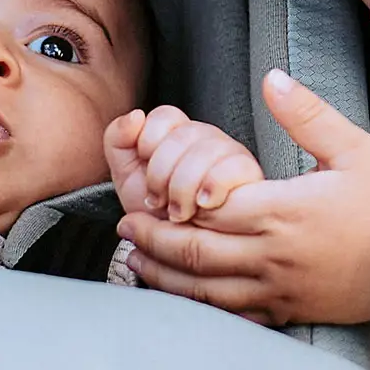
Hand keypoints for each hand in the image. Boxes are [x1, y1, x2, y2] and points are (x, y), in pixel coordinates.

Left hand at [105, 105, 266, 224]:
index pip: (165, 116)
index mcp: (179, 135)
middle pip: (183, 135)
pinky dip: (212, 188)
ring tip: (179, 212)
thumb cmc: (157, 217)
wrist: (177, 253)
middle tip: (160, 201)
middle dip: (162, 175)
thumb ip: (118, 141)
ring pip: (206, 151)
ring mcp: (232, 155)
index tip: (145, 173)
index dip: (149, 144)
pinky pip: (233, 167)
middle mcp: (208, 140)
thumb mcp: (128, 178)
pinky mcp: (251, 177)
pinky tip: (203, 206)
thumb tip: (134, 117)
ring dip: (184, 188)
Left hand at [116, 70, 369, 324]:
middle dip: (153, 242)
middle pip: (195, 252)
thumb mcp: (352, 147)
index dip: (169, 204)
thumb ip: (306, 114)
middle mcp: (273, 255)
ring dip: (167, 278)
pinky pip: (236, 316)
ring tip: (138, 265)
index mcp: (281, 211)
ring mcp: (280, 289)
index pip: (207, 207)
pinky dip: (203, 310)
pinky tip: (186, 300)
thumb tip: (271, 77)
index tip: (142, 195)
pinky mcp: (291, 311)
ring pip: (207, 291)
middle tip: (125, 230)